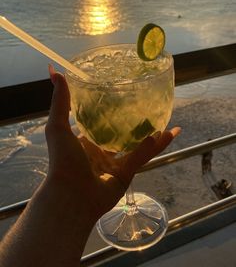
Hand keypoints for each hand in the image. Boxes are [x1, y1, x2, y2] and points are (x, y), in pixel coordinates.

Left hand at [46, 67, 180, 221]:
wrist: (71, 196)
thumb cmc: (62, 160)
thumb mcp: (58, 126)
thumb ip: (60, 101)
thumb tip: (53, 70)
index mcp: (83, 141)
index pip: (97, 123)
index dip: (106, 110)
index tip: (118, 95)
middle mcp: (99, 152)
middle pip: (118, 134)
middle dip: (131, 123)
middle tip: (145, 105)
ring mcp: (113, 164)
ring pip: (135, 145)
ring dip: (151, 134)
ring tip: (164, 119)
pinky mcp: (125, 174)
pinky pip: (142, 157)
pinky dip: (155, 146)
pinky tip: (168, 133)